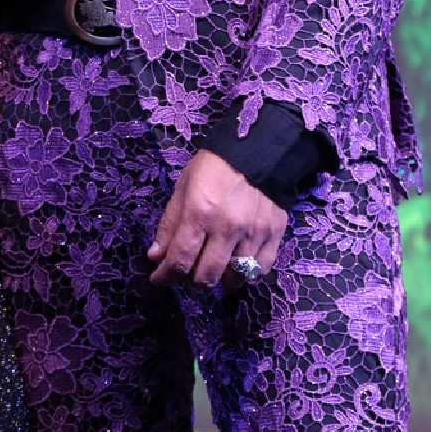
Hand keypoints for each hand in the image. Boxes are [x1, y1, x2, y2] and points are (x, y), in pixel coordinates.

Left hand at [147, 147, 286, 287]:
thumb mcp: (183, 188)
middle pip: (206, 276)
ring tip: (213, 269)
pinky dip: (247, 274)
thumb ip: (170, 224)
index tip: (159, 279)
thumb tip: (156, 257)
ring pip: (234, 278)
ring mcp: (253, 233)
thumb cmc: (213, 167)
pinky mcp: (274, 234)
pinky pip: (261, 269)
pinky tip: (238, 266)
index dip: (165, 277)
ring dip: (220, 279)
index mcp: (199, 213)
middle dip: (190, 281)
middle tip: (187, 271)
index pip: (179, 260)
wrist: (257, 150)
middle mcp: (227, 228)